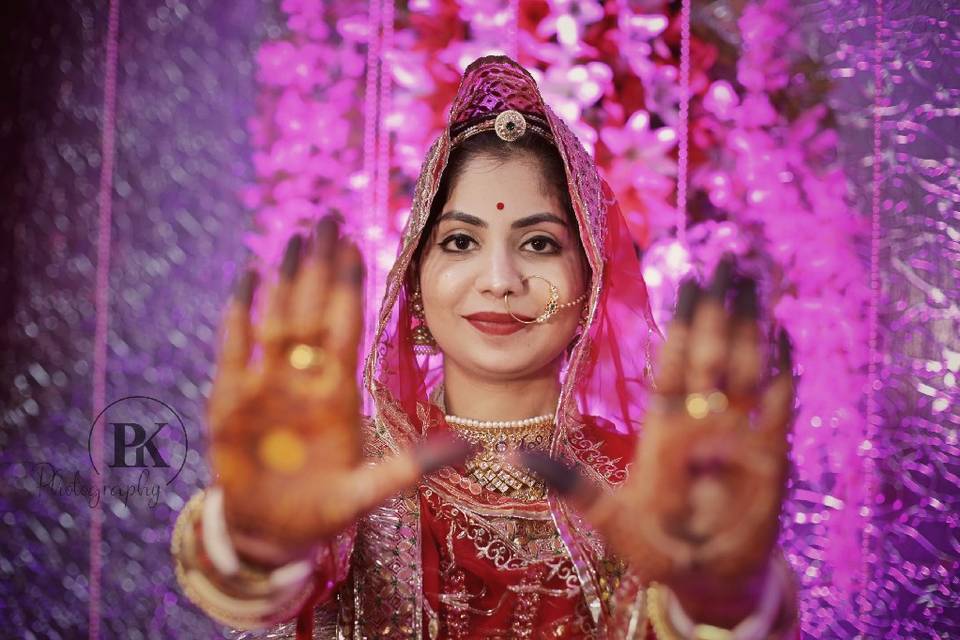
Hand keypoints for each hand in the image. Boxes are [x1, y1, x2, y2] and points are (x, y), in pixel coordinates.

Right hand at [207, 216, 468, 564]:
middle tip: (327, 218)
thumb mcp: (368, 491)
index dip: (349, 285)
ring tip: (292, 237)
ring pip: (276, 319)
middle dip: (319, 266)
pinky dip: (239, 313)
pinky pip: (234, 349)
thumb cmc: (319, 512)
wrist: (267, 536)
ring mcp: (265, 387)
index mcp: (336, 394)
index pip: (345, 326)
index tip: (356, 243)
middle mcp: (302, 381)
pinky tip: (247, 277)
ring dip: (283, 279)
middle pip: (311, 310)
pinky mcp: (229, 402)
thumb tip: (472, 447)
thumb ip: (412, 467)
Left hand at [524, 257, 793, 625]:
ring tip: (760, 282)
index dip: (682, 326)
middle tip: (730, 262)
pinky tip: (786, 335)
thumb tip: (512, 455)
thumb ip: (569, 485)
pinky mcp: (770, 458)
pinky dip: (784, 371)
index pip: (672, 365)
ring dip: (754, 327)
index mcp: (663, 429)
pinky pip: (778, 407)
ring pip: (747, 370)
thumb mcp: (607, 517)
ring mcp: (737, 437)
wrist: (709, 580)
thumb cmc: (657, 550)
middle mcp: (701, 423)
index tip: (689, 282)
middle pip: (712, 356)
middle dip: (721, 310)